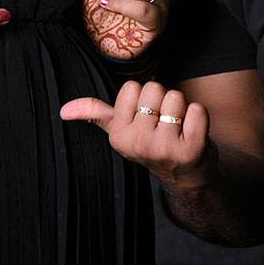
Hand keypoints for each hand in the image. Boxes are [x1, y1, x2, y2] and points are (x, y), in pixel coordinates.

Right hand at [60, 79, 214, 194]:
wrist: (187, 176)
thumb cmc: (154, 144)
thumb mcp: (122, 132)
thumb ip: (95, 114)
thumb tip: (64, 110)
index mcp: (119, 136)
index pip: (132, 87)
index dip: (142, 97)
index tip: (145, 117)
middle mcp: (139, 144)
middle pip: (154, 88)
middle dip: (162, 100)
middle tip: (164, 123)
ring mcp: (166, 149)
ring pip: (176, 97)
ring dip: (182, 108)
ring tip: (178, 127)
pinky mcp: (193, 150)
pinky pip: (198, 110)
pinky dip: (199, 116)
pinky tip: (193, 133)